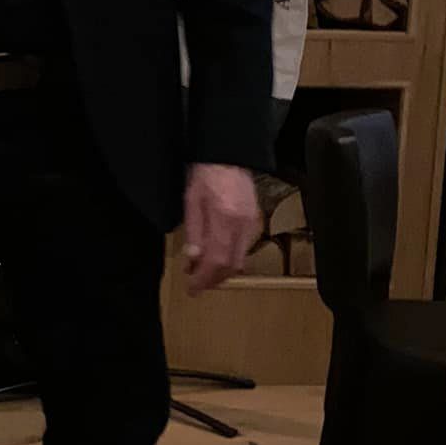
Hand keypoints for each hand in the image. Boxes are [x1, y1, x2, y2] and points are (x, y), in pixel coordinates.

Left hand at [183, 163, 260, 294]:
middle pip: (231, 266)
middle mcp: (242, 224)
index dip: (203, 279)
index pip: (216, 261)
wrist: (228, 156)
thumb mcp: (190, 203)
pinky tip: (216, 257)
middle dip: (213, 280)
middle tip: (196, 285)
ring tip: (203, 273)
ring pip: (240, 260)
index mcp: (224, 218)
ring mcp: (252, 224)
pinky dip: (230, 258)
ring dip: (221, 272)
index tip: (192, 288)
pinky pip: (244, 248)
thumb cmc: (206, 175)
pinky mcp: (255, 221)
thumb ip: (193, 233)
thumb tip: (193, 260)